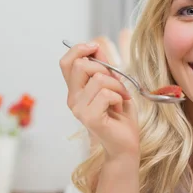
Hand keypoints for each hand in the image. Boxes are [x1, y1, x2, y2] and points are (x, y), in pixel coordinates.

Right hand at [59, 42, 139, 158]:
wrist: (125, 143)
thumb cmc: (120, 116)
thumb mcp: (113, 84)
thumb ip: (103, 67)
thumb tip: (96, 48)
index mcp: (75, 90)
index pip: (66, 62)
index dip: (79, 49)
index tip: (96, 48)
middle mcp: (73, 99)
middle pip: (81, 65)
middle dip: (105, 69)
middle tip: (116, 84)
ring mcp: (79, 109)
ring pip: (98, 78)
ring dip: (117, 85)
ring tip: (120, 98)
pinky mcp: (89, 118)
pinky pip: (106, 94)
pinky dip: (119, 97)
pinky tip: (118, 107)